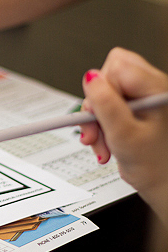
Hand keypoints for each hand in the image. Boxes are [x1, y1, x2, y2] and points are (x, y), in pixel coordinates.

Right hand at [79, 47, 167, 221]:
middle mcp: (150, 89)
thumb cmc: (156, 165)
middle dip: (95, 107)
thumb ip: (106, 104)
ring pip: (103, 95)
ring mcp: (141, 100)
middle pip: (108, 78)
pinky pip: (106, 109)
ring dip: (95, 122)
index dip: (100, 89)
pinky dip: (100, 127)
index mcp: (156, 88)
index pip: (116, 66)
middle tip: (95, 129)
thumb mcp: (124, 134)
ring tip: (101, 142)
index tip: (97, 113)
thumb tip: (91, 77)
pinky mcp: (132, 111)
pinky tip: (105, 142)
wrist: (164, 185)